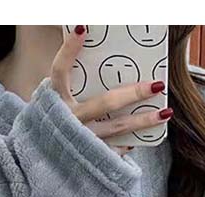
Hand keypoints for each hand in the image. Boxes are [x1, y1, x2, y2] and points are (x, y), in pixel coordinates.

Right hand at [50, 26, 172, 152]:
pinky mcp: (89, 157)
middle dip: (134, 93)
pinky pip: (114, 149)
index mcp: (55, 101)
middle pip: (105, 102)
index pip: (60, 71)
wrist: (39, 159)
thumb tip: (90, 49)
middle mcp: (68, 120)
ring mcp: (80, 140)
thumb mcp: (54, 100)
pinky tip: (141, 136)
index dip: (69, 50)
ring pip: (118, 127)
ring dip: (144, 120)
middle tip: (157, 84)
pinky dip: (128, 143)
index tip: (82, 28)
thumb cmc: (51, 123)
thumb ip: (70, 81)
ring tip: (165, 112)